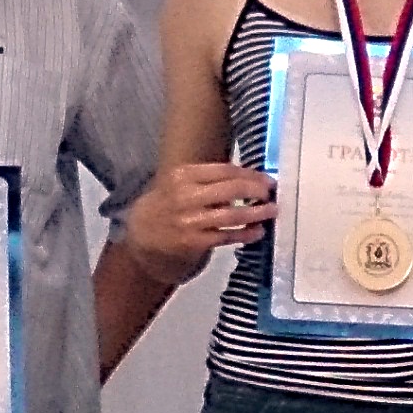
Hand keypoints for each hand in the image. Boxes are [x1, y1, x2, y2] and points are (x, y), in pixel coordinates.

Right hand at [126, 163, 276, 283]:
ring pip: (233, 214)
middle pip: (232, 189)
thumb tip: (247, 177)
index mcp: (183, 175)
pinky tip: (258, 231)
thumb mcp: (177, 183)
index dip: (250, 174)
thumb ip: (206, 179)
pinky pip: (227, 236)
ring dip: (257, 212)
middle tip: (271, 193)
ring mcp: (190, 220)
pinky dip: (246, 233)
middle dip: (257, 190)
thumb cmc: (165, 204)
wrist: (141, 234)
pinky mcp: (194, 241)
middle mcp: (186, 196)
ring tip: (272, 211)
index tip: (266, 178)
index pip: (224, 170)